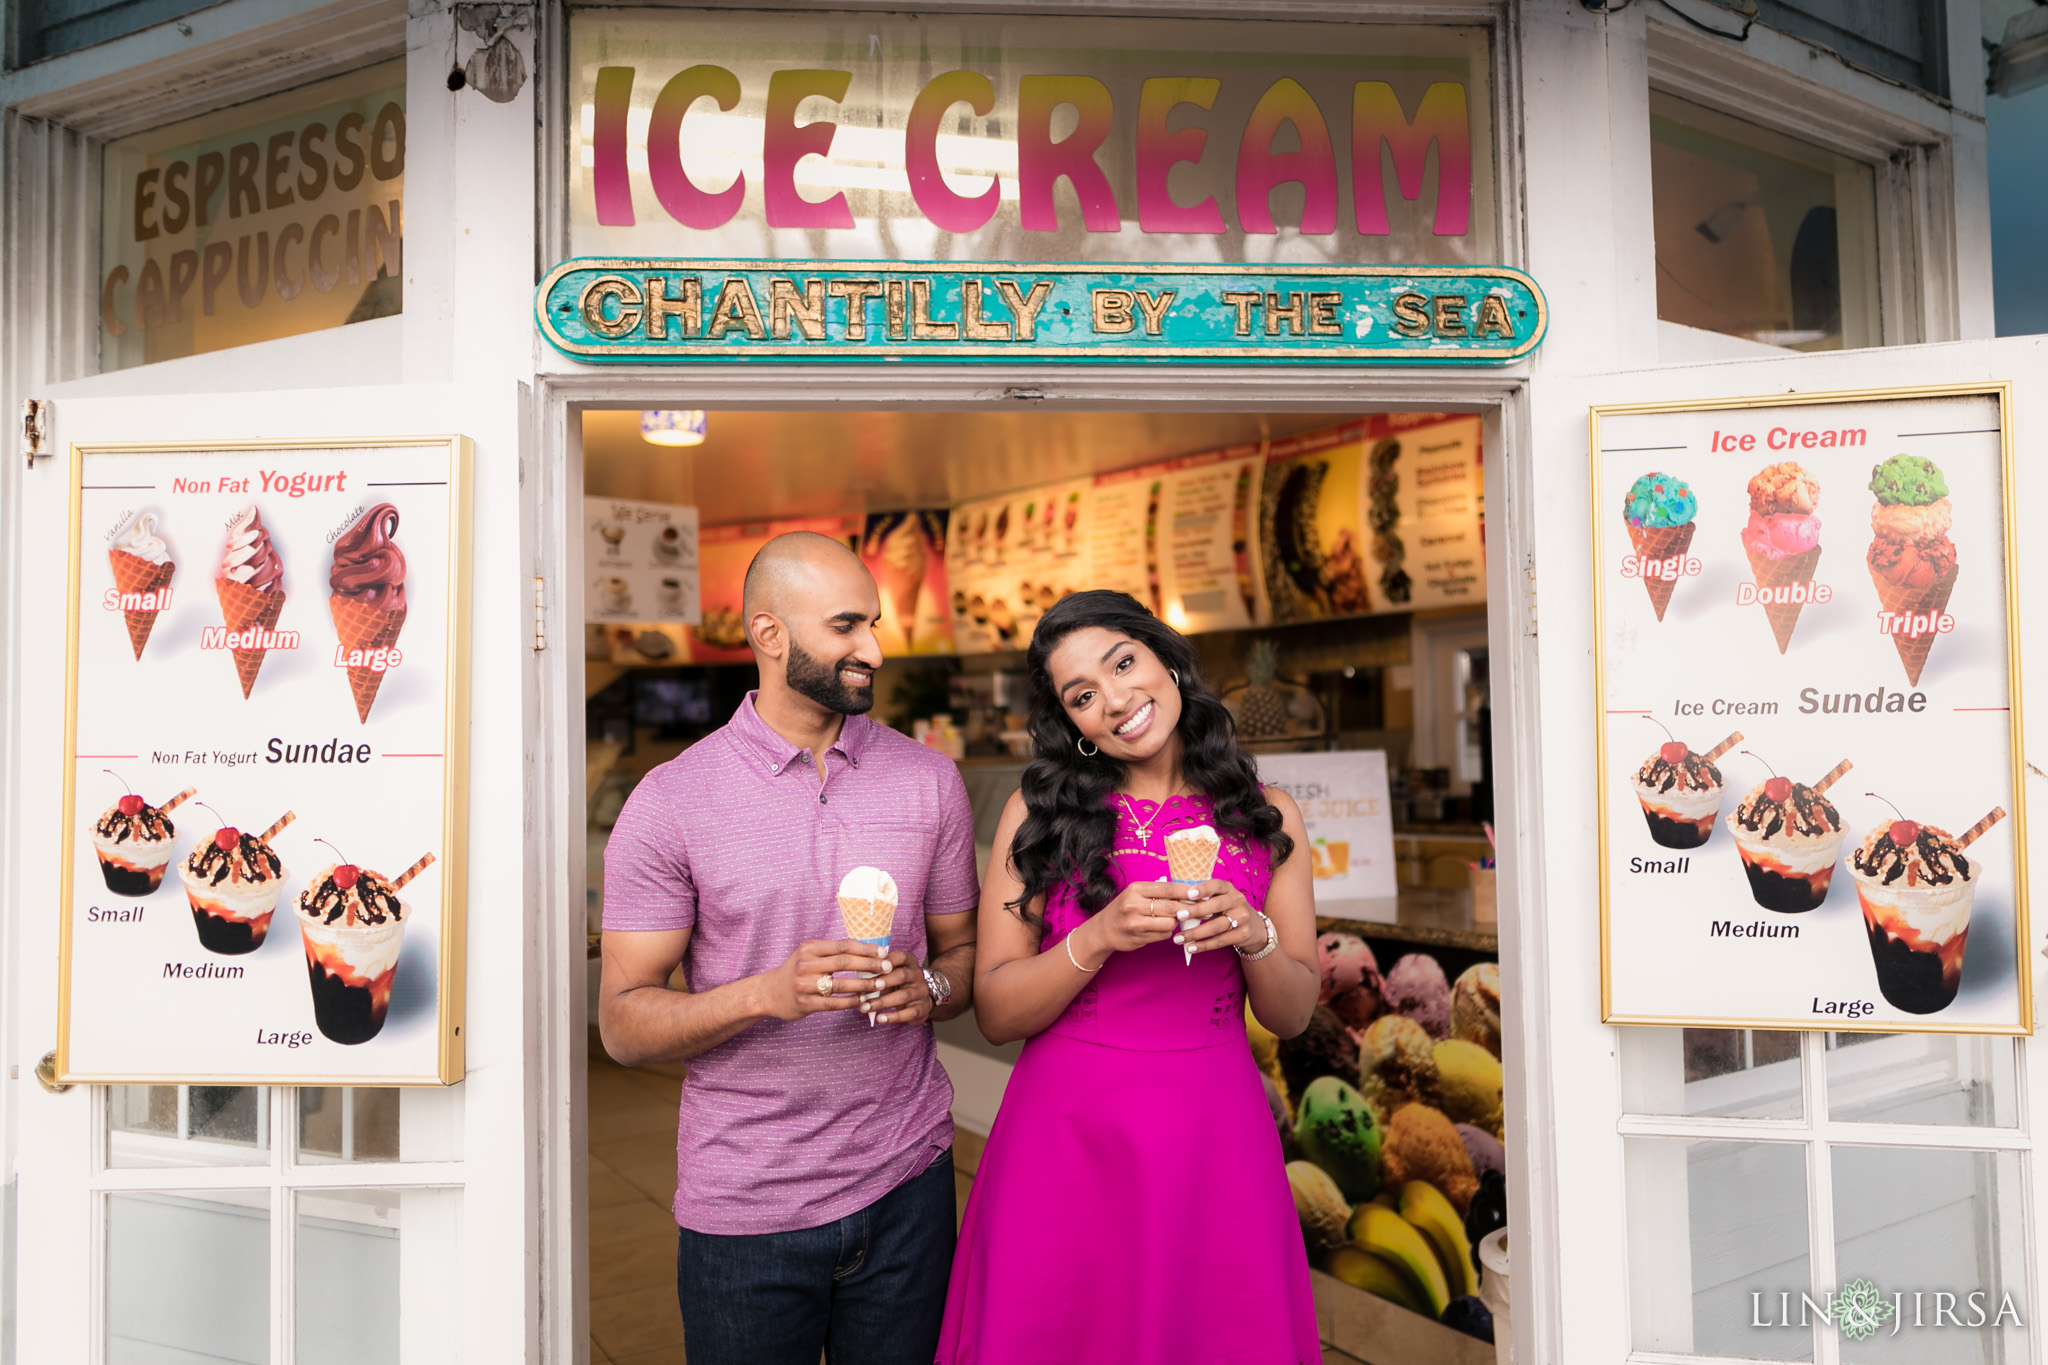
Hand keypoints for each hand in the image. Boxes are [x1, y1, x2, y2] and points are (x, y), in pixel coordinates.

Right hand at [762, 939, 889, 1021]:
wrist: (768, 993)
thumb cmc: (796, 971)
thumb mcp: (808, 955)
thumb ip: (831, 953)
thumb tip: (866, 951)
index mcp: (810, 948)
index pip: (843, 945)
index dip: (866, 949)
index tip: (884, 952)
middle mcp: (806, 964)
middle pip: (845, 962)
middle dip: (870, 965)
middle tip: (888, 968)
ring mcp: (804, 984)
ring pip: (842, 984)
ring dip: (864, 985)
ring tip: (880, 986)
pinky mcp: (805, 1003)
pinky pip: (834, 1003)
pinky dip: (851, 1002)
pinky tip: (863, 1001)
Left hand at [863, 950, 935, 1025]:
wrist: (920, 1000)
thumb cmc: (898, 984)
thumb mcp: (890, 974)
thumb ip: (877, 974)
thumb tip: (855, 982)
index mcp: (909, 962)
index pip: (901, 957)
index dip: (886, 961)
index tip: (870, 968)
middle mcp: (918, 975)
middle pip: (901, 976)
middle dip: (882, 983)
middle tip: (864, 991)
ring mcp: (921, 992)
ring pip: (903, 996)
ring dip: (882, 1002)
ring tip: (865, 1007)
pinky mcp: (922, 1008)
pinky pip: (908, 1013)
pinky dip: (893, 1017)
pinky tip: (880, 1019)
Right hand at [1075, 881, 1189, 962]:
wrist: (1103, 930)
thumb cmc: (1124, 909)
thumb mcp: (1136, 894)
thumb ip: (1158, 892)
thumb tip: (1188, 892)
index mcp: (1136, 889)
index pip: (1168, 888)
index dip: (1186, 891)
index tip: (1200, 893)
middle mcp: (1134, 905)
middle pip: (1172, 907)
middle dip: (1187, 909)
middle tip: (1198, 910)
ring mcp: (1135, 923)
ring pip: (1170, 923)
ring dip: (1175, 922)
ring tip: (1173, 919)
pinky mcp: (1138, 938)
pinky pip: (1164, 935)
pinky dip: (1167, 932)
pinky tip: (1160, 929)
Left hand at [1173, 881, 1263, 956]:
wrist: (1254, 927)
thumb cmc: (1228, 909)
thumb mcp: (1221, 899)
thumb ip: (1203, 899)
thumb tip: (1175, 902)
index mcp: (1229, 889)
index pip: (1216, 885)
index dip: (1203, 889)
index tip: (1188, 894)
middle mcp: (1237, 901)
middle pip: (1215, 906)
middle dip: (1195, 911)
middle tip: (1178, 916)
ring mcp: (1242, 918)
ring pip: (1216, 926)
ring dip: (1195, 933)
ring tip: (1178, 938)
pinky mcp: (1243, 934)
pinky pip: (1220, 941)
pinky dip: (1204, 945)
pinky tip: (1191, 948)